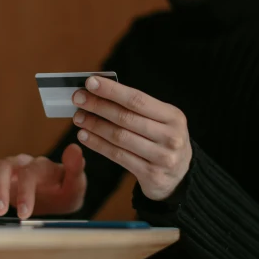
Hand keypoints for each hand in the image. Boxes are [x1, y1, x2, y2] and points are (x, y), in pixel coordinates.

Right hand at [0, 144, 86, 218]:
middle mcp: (22, 163)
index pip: (30, 174)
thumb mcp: (76, 184)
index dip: (26, 192)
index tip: (25, 214)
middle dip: (0, 189)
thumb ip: (75, 168)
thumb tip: (75, 148)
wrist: (59, 193)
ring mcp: (8, 168)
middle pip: (5, 168)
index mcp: (41, 166)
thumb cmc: (66, 190)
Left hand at [71, 76, 191, 200]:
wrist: (180, 175)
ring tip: (78, 117)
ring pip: (119, 137)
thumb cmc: (163, 140)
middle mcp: (170, 136)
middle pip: (126, 118)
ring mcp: (162, 157)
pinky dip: (98, 144)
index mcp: (173, 116)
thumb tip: (99, 91)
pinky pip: (118, 156)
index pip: (137, 99)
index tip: (90, 83)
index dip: (112, 90)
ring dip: (95, 125)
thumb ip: (136, 108)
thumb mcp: (161, 120)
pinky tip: (85, 136)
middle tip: (78, 99)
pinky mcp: (151, 174)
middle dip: (98, 106)